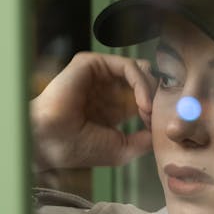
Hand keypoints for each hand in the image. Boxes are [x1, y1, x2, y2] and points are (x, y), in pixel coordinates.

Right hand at [30, 52, 155, 170]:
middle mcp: (107, 88)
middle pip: (146, 80)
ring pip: (140, 71)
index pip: (145, 97)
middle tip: (157, 116)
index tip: (161, 126)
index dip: (158, 108)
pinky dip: (141, 82)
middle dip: (157, 97)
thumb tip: (162, 130)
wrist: (52, 142)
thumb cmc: (78, 149)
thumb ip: (144, 140)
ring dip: (151, 90)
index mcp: (112, 106)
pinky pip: (127, 65)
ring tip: (148, 111)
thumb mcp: (122, 150)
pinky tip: (142, 102)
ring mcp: (99, 75)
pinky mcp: (92, 64)